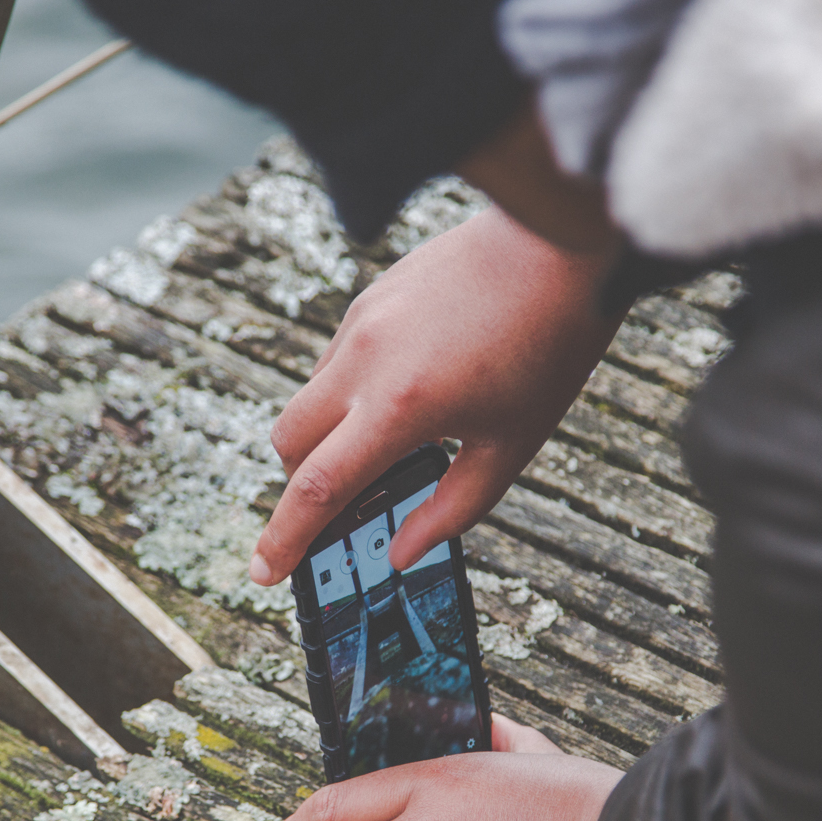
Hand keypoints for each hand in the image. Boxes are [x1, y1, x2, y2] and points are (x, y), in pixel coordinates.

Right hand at [247, 206, 624, 584]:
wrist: (559, 247)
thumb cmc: (548, 350)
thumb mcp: (510, 447)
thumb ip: (451, 510)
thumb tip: (399, 553)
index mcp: (401, 406)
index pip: (318, 488)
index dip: (284, 539)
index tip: (262, 573)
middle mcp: (365, 360)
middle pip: (289, 444)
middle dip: (300, 486)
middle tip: (342, 509)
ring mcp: (361, 321)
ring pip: (308, 399)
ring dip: (326, 437)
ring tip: (390, 446)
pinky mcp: (370, 297)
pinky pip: (335, 361)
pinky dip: (348, 394)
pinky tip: (406, 392)